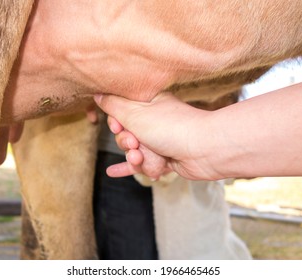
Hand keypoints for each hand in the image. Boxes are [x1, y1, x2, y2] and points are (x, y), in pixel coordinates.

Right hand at [94, 92, 218, 179]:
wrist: (203, 150)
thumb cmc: (171, 127)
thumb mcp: (135, 113)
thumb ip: (113, 106)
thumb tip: (98, 94)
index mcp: (149, 103)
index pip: (121, 111)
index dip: (116, 122)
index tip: (118, 126)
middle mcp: (154, 120)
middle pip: (126, 133)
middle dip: (126, 142)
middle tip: (134, 144)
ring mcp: (160, 140)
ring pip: (135, 151)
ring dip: (135, 158)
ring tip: (142, 159)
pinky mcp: (165, 157)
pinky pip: (144, 163)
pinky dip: (130, 167)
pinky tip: (112, 171)